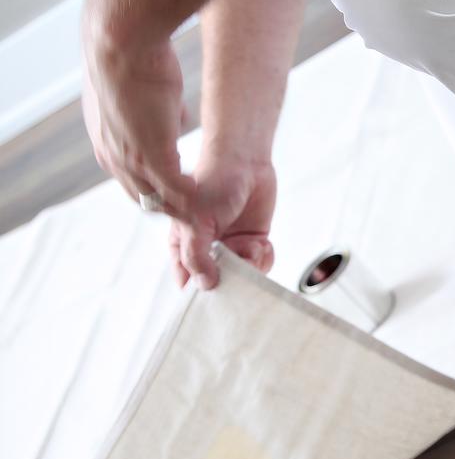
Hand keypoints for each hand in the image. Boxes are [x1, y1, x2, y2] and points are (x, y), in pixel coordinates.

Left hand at [81, 15, 196, 216]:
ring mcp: (134, 160)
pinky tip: (215, 194)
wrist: (122, 40)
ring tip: (211, 204)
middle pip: (145, 199)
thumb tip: (178, 116)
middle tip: (200, 206)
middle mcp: (114, 157)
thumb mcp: (143, 90)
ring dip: (187, 206)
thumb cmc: (131, 53)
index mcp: (106, 143)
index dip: (158, 189)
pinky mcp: (155, 157)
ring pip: (162, 200)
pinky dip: (198, 198)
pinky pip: (180, 191)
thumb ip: (160, 110)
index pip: (132, 182)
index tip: (181, 189)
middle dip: (172, 205)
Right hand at [169, 152, 276, 289]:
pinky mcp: (254, 242)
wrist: (243, 161)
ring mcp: (232, 248)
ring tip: (252, 246)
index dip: (201, 294)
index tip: (216, 296)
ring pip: (244, 277)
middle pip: (220, 284)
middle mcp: (208, 252)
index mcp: (185, 248)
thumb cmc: (211, 185)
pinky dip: (265, 257)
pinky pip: (261, 264)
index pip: (189, 282)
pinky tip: (263, 243)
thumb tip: (205, 286)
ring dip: (252, 265)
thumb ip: (197, 256)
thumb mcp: (195, 222)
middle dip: (233, 281)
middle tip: (241, 265)